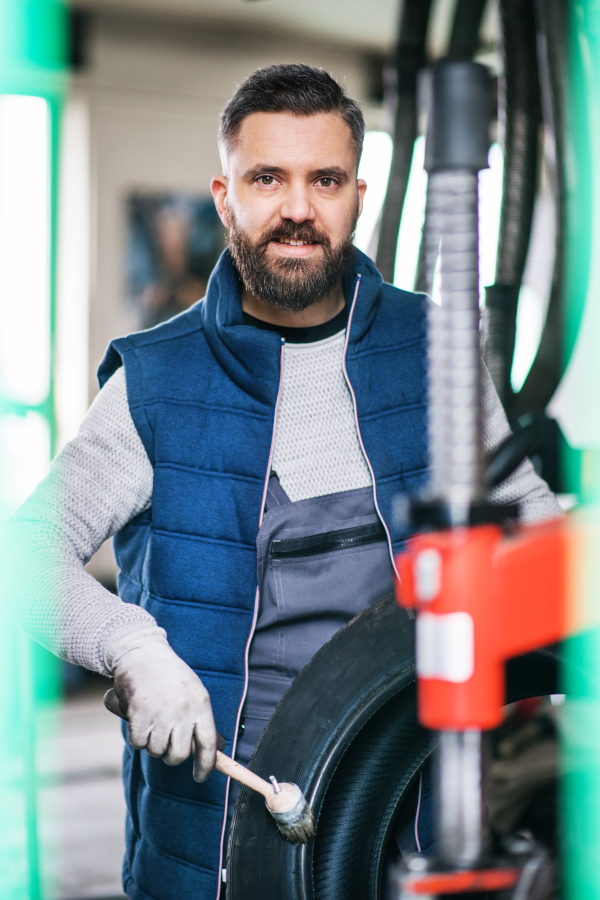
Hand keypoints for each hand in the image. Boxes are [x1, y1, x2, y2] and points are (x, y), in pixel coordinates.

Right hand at [104, 638, 216, 781]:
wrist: (142, 653)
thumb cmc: (170, 675)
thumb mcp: (195, 692)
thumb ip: (202, 719)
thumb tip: (218, 748)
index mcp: (201, 704)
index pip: (208, 744)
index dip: (206, 765)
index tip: (200, 777)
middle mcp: (183, 711)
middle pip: (179, 755)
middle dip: (171, 756)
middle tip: (166, 743)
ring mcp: (161, 714)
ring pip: (156, 751)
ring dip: (152, 743)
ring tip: (152, 723)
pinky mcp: (139, 715)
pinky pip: (138, 742)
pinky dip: (136, 736)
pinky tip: (138, 719)